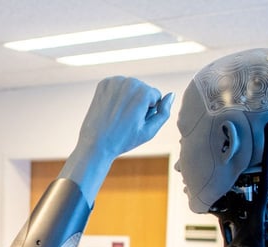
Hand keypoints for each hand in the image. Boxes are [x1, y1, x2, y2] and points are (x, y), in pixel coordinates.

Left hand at [63, 77, 172, 203]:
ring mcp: (114, 81)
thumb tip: (172, 95)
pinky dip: (117, 96)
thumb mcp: (150, 131)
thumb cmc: (123, 140)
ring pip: (131, 87)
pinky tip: (111, 109)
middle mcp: (129, 82)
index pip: (156, 96)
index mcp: (143, 92)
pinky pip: (119, 87)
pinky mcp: (104, 83)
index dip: (149, 111)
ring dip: (128, 99)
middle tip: (126, 120)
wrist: (95, 144)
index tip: (136, 122)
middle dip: (139, 103)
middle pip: (144, 90)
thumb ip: (164, 112)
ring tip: (119, 115)